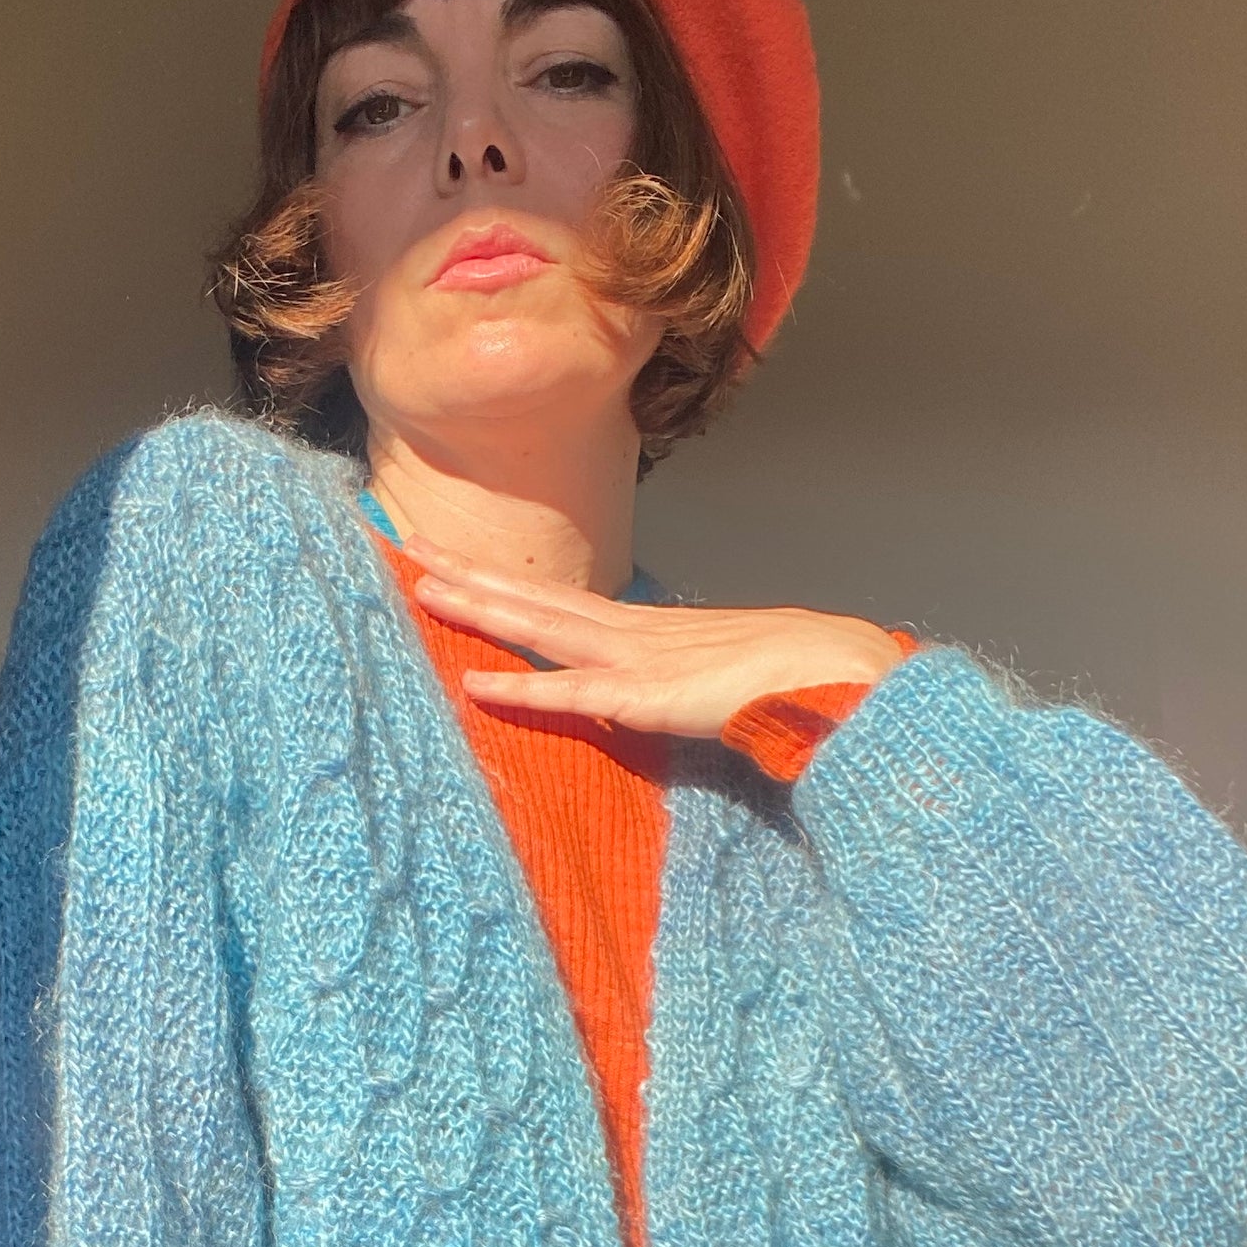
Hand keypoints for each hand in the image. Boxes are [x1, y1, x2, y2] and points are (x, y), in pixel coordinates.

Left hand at [402, 533, 903, 740]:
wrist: (837, 672)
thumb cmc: (790, 677)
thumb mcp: (712, 677)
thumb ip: (671, 685)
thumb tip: (643, 701)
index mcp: (644, 630)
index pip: (559, 603)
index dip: (506, 587)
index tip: (456, 567)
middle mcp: (630, 631)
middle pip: (535, 598)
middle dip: (471, 573)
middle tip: (409, 545)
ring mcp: (636, 658)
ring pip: (541, 626)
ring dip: (480, 606)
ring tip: (422, 584)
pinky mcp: (647, 695)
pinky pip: (572, 694)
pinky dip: (521, 690)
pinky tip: (473, 684)